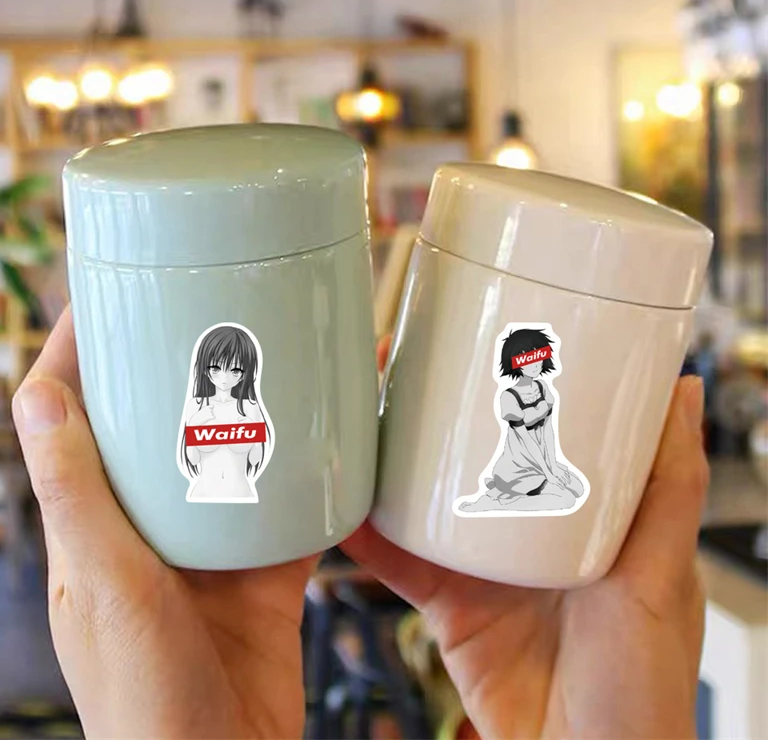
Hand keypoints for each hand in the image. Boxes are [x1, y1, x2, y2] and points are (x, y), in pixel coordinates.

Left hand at [12, 307, 316, 738]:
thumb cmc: (144, 699)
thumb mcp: (108, 589)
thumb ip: (80, 497)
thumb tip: (40, 395)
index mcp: (96, 527)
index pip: (71, 421)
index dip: (80, 354)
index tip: (106, 296)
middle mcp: (150, 527)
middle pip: (157, 427)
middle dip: (179, 369)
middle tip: (213, 312)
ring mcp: (209, 548)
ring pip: (231, 460)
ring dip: (253, 416)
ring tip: (282, 361)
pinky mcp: (263, 570)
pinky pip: (291, 507)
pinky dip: (312, 476)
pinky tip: (335, 439)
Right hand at [343, 337, 707, 738]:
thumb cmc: (641, 685)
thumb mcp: (660, 576)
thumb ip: (669, 490)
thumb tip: (679, 392)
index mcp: (583, 511)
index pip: (549, 429)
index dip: (518, 385)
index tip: (491, 340)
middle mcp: (529, 528)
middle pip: (475, 456)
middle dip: (440, 414)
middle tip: (405, 366)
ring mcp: (484, 563)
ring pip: (428, 498)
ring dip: (394, 463)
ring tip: (365, 420)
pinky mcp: (448, 602)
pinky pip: (401, 561)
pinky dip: (369, 537)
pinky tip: (343, 509)